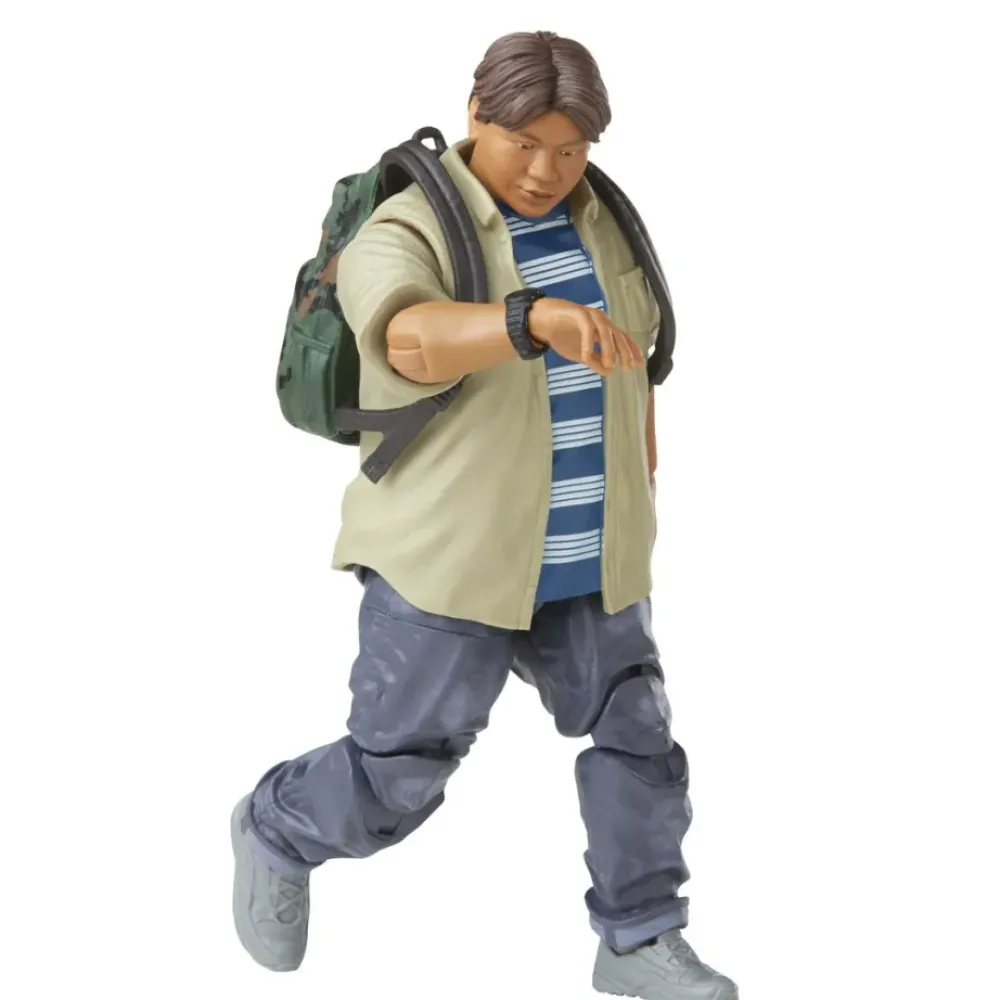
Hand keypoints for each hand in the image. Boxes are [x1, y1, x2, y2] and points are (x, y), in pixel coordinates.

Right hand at [528, 298, 643, 374]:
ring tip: (609, 364)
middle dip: (624, 351)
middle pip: (617, 334)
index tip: (639, 364)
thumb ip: (594, 360)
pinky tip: (587, 357)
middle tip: (626, 366)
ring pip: (605, 330)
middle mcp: (600, 320)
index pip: (622, 338)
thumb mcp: (580, 354)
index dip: (631, 350)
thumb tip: (608, 371)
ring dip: (609, 348)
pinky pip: (587, 328)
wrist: (540, 321)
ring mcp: (590, 315)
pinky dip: (589, 343)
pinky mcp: (577, 312)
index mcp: (603, 328)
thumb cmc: (561, 335)